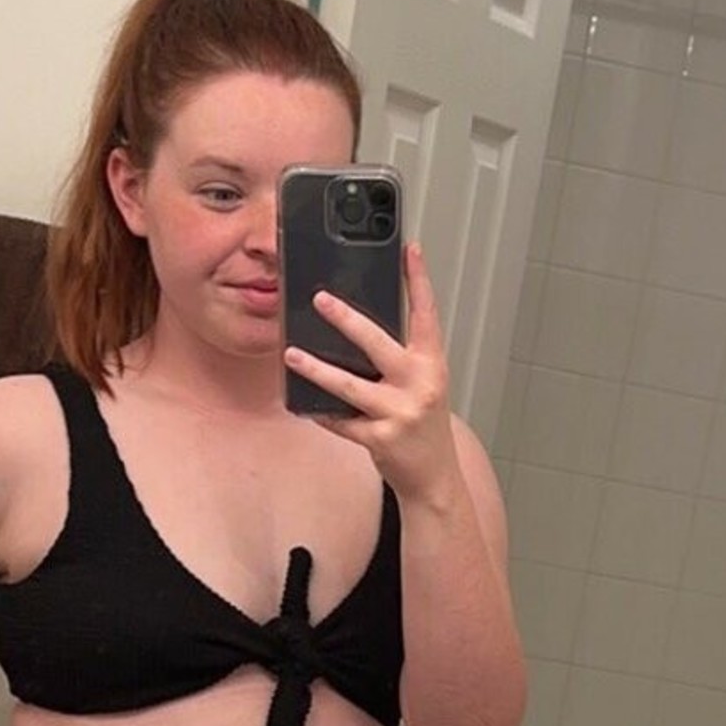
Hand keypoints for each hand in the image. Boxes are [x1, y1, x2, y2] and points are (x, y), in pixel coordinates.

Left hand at [283, 241, 459, 506]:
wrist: (434, 475)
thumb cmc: (423, 422)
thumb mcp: (423, 382)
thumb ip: (399, 356)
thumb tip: (355, 325)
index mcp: (432, 363)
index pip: (426, 314)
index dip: (419, 280)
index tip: (408, 250)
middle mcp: (420, 384)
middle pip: (378, 343)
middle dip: (346, 320)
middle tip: (319, 299)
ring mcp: (399, 413)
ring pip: (349, 384)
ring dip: (316, 368)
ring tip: (291, 353)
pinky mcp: (380, 439)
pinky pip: (340, 420)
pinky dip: (320, 410)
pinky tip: (302, 402)